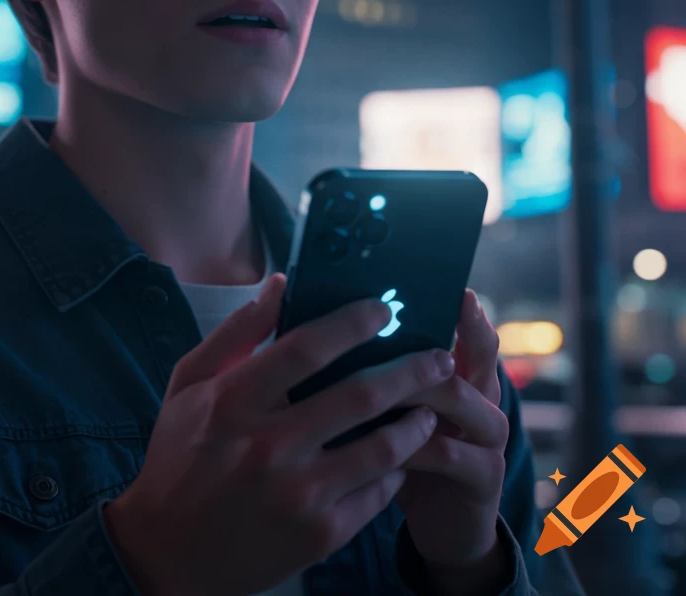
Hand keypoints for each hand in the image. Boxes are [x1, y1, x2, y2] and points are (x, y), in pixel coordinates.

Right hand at [103, 274, 456, 595]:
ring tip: (430, 406)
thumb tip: (279, 286)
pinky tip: (402, 455)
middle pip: (359, 395)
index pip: (305, 348)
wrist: (167, 552)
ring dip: (416, 421)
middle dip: (410, 369)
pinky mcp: (319, 534)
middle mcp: (269, 446)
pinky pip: (377, 494)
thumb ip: (236, 333)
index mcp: (234, 402)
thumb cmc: (179, 458)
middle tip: (438, 357)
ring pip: (382, 448)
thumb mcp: (189, 385)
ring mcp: (298, 494)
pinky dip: (398, 469)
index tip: (382, 310)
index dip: (351, 323)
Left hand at [393, 289, 509, 586]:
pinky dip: (408, 443)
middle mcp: (482, 396)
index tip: (454, 287)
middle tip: (394, 320)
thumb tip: (324, 322)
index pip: (470, 328)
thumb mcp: (387, 406)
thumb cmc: (403, 452)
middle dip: (431, 333)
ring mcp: (487, 436)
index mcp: (459, 371)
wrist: (440, 525)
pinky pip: (445, 451)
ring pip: (456, 396)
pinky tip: (377, 440)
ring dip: (412, 385)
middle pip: (474, 353)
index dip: (465, 309)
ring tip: (373, 377)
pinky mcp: (482, 477)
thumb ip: (370, 367)